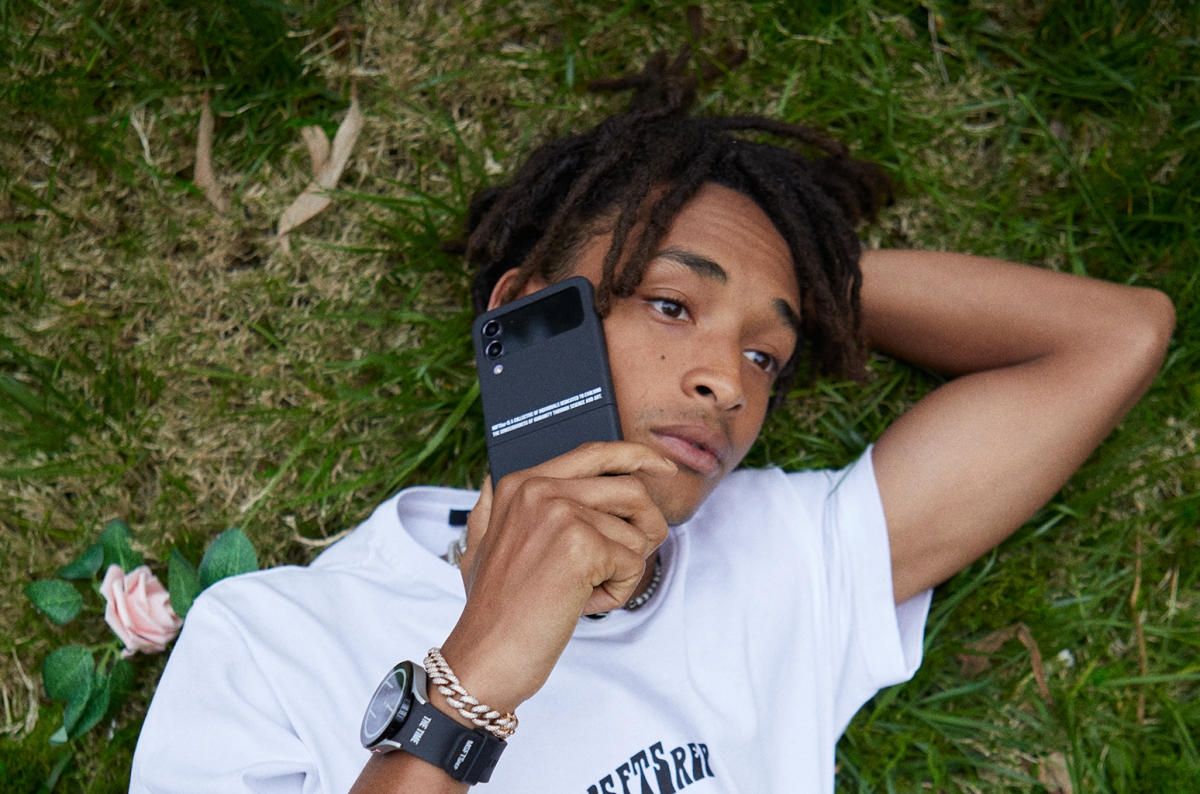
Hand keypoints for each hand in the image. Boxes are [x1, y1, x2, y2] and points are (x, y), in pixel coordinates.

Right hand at [438, 442, 674, 715]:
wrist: (484, 657)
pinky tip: (584, 604)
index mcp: (519, 484)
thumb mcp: (481, 543)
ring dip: (626, 568)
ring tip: (590, 589)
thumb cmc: (493, 609)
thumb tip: (496, 473)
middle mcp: (539, 490)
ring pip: (637, 530)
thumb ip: (494, 506)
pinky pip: (633, 563)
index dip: (636, 456)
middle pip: (630, 489)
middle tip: (631, 559)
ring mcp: (560, 515)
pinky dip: (618, 592)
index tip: (662, 468)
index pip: (595, 453)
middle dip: (647, 526)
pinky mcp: (581, 546)